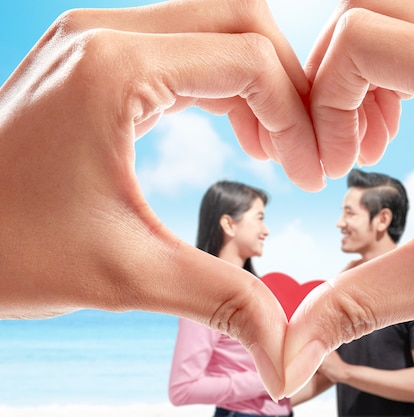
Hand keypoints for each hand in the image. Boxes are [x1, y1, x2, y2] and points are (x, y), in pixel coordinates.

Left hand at [0, 0, 324, 397]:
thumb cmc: (4, 249)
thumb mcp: (125, 274)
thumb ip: (221, 299)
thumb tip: (288, 353)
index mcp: (115, 69)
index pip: (250, 60)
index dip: (298, 117)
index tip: (309, 175)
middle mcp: (106, 35)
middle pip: (241, 21)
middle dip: (288, 84)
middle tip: (305, 149)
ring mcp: (96, 41)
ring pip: (214, 28)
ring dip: (259, 82)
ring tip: (276, 147)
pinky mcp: (92, 60)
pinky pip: (182, 49)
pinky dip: (223, 84)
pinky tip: (238, 130)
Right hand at [283, 0, 413, 396]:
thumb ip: (357, 304)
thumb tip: (289, 356)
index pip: (358, 37)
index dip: (321, 98)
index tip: (331, 164)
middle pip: (374, 9)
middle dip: (334, 75)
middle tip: (338, 144)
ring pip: (405, 18)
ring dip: (366, 73)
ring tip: (368, 142)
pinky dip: (399, 74)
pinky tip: (401, 130)